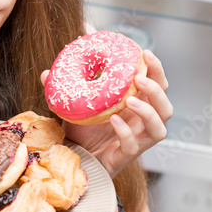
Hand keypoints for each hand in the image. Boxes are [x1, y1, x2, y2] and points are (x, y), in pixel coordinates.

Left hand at [41, 49, 172, 178]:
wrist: (75, 158)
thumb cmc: (81, 132)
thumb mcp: (74, 107)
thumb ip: (64, 89)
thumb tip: (46, 73)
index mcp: (135, 106)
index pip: (157, 86)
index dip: (156, 70)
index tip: (146, 54)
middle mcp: (141, 123)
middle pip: (165, 106)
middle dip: (156, 89)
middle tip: (138, 78)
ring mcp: (137, 140)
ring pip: (159, 128)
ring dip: (148, 111)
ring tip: (130, 100)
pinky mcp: (125, 155)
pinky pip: (133, 145)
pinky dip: (125, 132)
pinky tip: (114, 121)